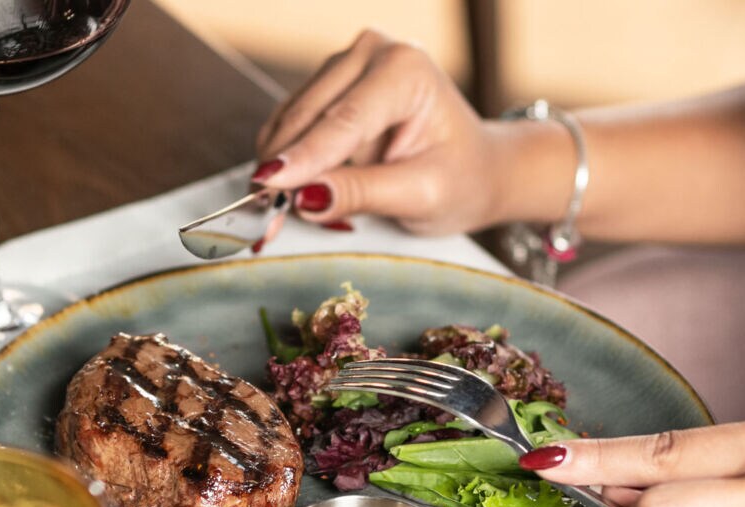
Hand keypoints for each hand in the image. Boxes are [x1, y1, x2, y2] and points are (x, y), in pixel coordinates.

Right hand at [252, 30, 511, 235]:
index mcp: (406, 70)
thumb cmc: (461, 180)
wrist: (476, 169)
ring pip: (293, 119)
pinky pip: (292, 123)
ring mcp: (348, 63)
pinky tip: (303, 186)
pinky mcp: (330, 82)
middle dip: (288, 167)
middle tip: (270, 216)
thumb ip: (363, 193)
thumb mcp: (421, 196)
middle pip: (310, 116)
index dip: (304, 157)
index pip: (344, 121)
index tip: (268, 185)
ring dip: (288, 165)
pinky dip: (290, 158)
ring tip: (297, 208)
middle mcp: (374, 52)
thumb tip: (305, 197)